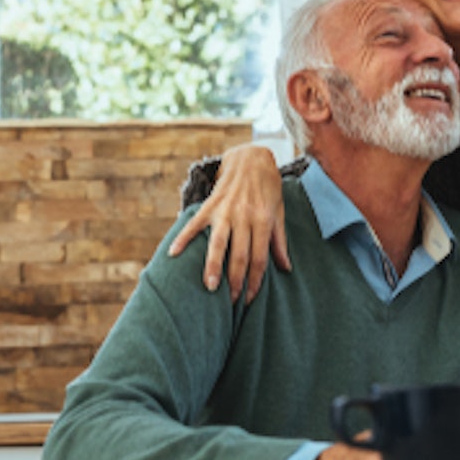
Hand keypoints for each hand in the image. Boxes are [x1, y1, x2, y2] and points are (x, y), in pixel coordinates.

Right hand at [167, 144, 289, 303]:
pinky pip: (195, 224)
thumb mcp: (278, 212)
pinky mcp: (210, 204)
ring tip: (209, 287)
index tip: (249, 298)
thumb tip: (286, 268)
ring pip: (218, 243)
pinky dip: (183, 237)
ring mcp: (225, 211)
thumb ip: (279, 241)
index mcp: (263, 221)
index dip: (254, 281)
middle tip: (231, 302)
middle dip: (236, 281)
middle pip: (240, 255)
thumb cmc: (268, 188)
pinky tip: (174, 253)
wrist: (252, 157)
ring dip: (213, 266)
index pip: (259, 258)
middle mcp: (244, 217)